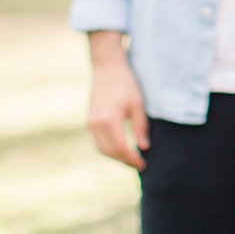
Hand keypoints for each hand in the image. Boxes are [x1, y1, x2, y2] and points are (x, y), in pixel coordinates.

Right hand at [87, 48, 148, 169]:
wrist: (106, 68)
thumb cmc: (125, 83)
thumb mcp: (138, 104)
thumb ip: (140, 127)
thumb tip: (144, 148)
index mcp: (109, 120)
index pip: (121, 148)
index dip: (133, 159)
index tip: (144, 165)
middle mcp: (96, 124)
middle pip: (110, 152)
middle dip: (125, 161)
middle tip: (139, 165)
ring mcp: (90, 123)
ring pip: (102, 149)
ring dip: (116, 157)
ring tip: (132, 159)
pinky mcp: (89, 121)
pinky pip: (98, 142)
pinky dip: (109, 149)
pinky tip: (121, 149)